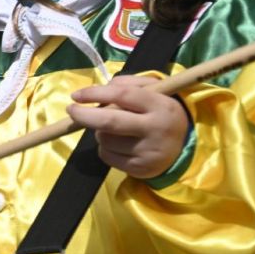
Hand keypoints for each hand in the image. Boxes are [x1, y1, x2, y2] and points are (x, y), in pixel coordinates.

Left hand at [68, 75, 188, 179]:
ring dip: (99, 131)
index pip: (123, 95)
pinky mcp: (139, 168)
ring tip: (113, 129)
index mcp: (161, 106)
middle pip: (109, 121)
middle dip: (84, 115)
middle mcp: (156, 129)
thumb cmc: (160, 114)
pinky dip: (104, 147)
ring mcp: (148, 151)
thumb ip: (128, 85)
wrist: (183, 149)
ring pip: (105, 138)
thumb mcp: (154, 92)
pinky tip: (118, 144)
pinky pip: (106, 155)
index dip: (96, 93)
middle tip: (71, 110)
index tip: (76, 95)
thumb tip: (99, 90)